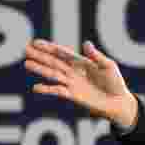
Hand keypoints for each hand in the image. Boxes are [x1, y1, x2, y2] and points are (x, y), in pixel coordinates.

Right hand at [24, 40, 138, 128]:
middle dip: (40, 56)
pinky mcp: (73, 96)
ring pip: (53, 74)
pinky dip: (47, 89)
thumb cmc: (115, 82)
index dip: (50, 47)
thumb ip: (96, 56)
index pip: (62, 52)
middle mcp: (73, 72)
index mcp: (81, 62)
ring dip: (40, 69)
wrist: (119, 102)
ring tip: (26, 64)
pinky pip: (58, 91)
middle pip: (54, 62)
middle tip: (25, 49)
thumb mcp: (108, 66)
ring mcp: (72, 84)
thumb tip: (86, 43)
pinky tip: (36, 87)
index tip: (36, 42)